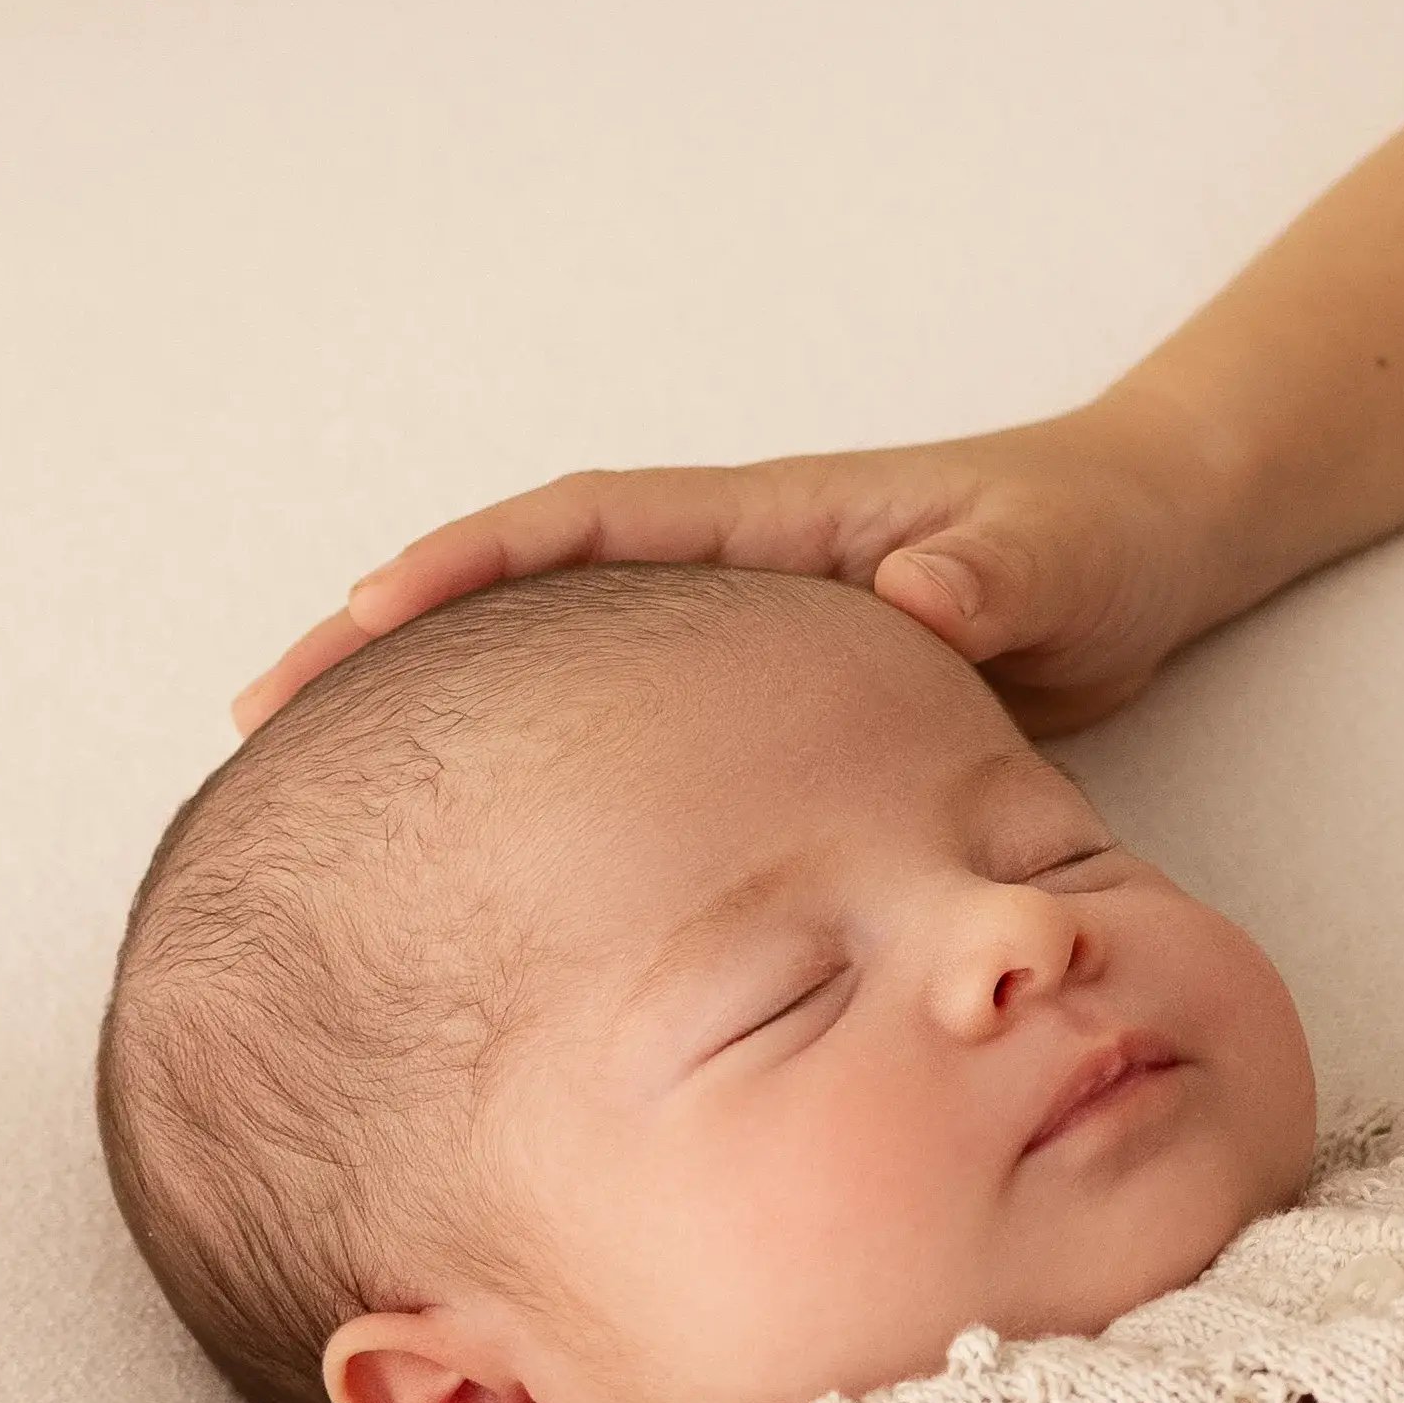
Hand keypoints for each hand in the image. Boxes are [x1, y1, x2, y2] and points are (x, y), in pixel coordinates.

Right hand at [233, 413, 1228, 740]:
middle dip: (386, 648)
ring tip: (320, 812)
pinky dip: (538, 788)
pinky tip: (483, 876)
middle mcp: (721, 576)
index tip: (359, 611)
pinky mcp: (759, 719)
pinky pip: (617, 745)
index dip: (464, 568)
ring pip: (548, 681)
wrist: (1142, 554)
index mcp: (763, 526)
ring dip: (440, 726)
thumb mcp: (1057, 554)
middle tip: (261, 719)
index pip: (576, 531)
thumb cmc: (1093, 540)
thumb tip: (922, 587)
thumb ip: (996, 570)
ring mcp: (729, 648)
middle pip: (514, 604)